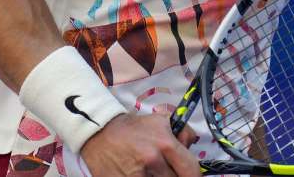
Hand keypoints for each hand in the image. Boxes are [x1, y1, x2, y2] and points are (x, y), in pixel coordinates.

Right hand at [80, 113, 199, 176]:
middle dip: (173, 176)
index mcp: (164, 144)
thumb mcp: (160, 121)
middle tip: (166, 170)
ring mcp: (137, 174)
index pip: (191, 171)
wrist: (99, 132)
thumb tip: (192, 144)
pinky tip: (139, 173)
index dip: (194, 176)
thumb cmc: (132, 128)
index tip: (191, 176)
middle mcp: (152, 160)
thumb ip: (182, 131)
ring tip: (152, 171)